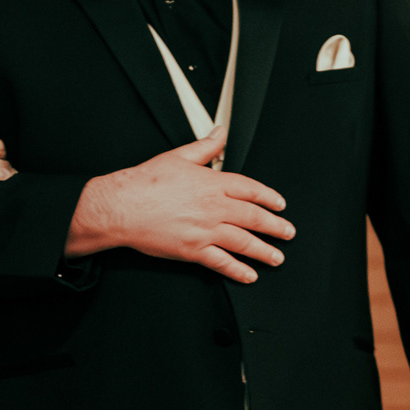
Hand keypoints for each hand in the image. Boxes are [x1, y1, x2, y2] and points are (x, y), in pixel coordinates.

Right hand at [64, 126, 292, 282]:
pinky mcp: (192, 250)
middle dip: (275, 226)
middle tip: (288, 233)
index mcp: (212, 183)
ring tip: (277, 257)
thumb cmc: (145, 182)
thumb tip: (220, 133)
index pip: (250, 190)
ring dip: (263, 251)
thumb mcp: (178, 157)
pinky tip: (249, 275)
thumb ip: (205, 147)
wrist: (122, 206)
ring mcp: (205, 230)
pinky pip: (221, 262)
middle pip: (253, 217)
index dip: (268, 197)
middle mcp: (213, 207)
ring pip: (243, 241)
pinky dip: (237, 270)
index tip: (280, 204)